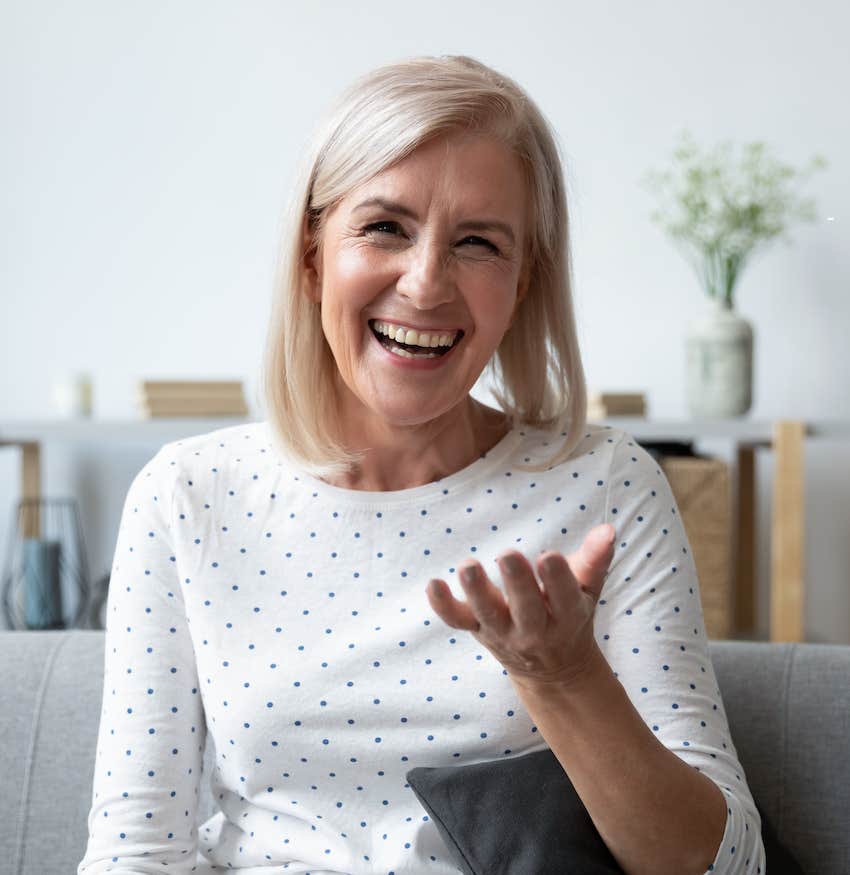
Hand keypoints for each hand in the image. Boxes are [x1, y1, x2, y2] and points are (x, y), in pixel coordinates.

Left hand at [426, 523, 615, 690]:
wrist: (553, 669)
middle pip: (526, 608)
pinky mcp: (478, 630)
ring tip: (468, 567)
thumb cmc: (570, 614)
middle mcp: (534, 628)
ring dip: (477, 591)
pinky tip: (433, 584)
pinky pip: (458, 621)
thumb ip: (595, 560)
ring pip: (489, 614)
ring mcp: (503, 631)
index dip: (557, 578)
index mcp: (567, 615)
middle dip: (517, 583)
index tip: (549, 556)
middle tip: (508, 555)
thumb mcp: (588, 590)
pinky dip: (444, 606)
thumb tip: (607, 529)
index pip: (564, 596)